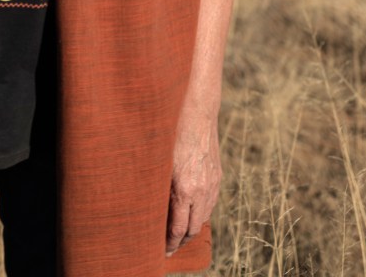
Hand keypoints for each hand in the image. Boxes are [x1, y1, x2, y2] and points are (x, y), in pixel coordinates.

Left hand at [165, 106, 221, 256]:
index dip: (170, 244)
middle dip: (180, 241)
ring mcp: (212, 185)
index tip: (162, 252)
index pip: (178, 229)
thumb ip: (157, 186)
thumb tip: (148, 207)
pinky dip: (200, 212)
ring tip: (178, 232)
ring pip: (203, 218)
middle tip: (169, 247)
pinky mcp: (217, 177)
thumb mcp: (158, 162)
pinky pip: (210, 203)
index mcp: (184, 189)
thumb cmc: (170, 134)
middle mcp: (201, 191)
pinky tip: (190, 211)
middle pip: (192, 229)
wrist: (196, 113)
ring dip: (191, 227)